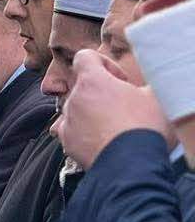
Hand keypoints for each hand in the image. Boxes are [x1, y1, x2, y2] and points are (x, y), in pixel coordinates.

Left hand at [55, 50, 173, 169]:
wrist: (130, 163)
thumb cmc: (144, 125)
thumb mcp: (154, 96)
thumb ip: (141, 83)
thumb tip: (141, 86)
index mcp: (92, 81)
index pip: (84, 57)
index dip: (103, 63)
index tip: (119, 80)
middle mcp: (73, 100)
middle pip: (83, 87)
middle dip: (101, 92)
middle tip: (122, 105)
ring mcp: (67, 122)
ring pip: (76, 109)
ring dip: (92, 112)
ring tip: (114, 125)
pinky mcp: (67, 143)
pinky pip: (71, 131)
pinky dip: (84, 132)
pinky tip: (101, 138)